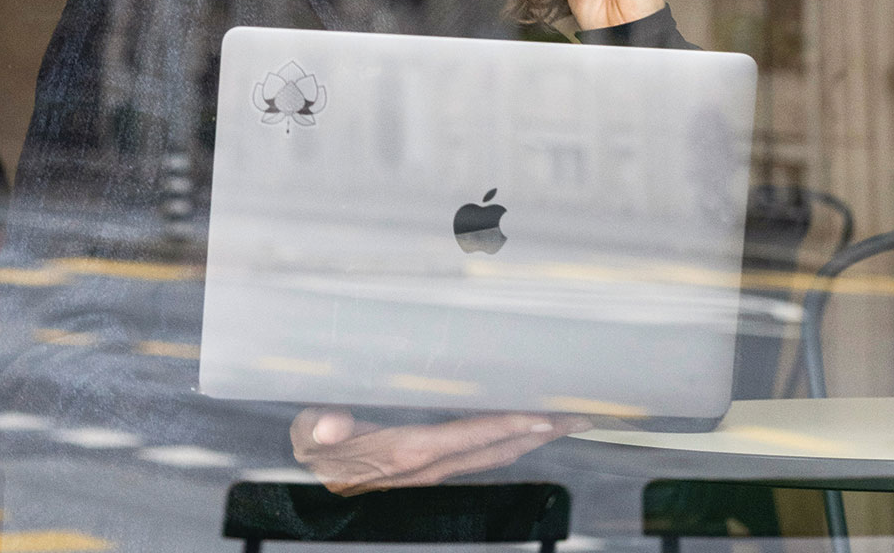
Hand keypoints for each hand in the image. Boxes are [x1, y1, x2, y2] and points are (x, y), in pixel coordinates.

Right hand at [291, 407, 591, 495]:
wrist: (317, 478)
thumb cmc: (318, 447)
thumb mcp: (311, 435)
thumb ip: (322, 428)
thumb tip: (333, 423)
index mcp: (407, 451)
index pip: (469, 436)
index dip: (508, 426)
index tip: (544, 417)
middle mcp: (430, 465)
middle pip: (498, 448)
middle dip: (541, 433)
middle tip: (582, 415)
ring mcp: (436, 470)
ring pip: (497, 455)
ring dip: (536, 439)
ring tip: (568, 420)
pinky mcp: (436, 468)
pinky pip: (486, 455)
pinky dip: (514, 441)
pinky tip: (527, 431)